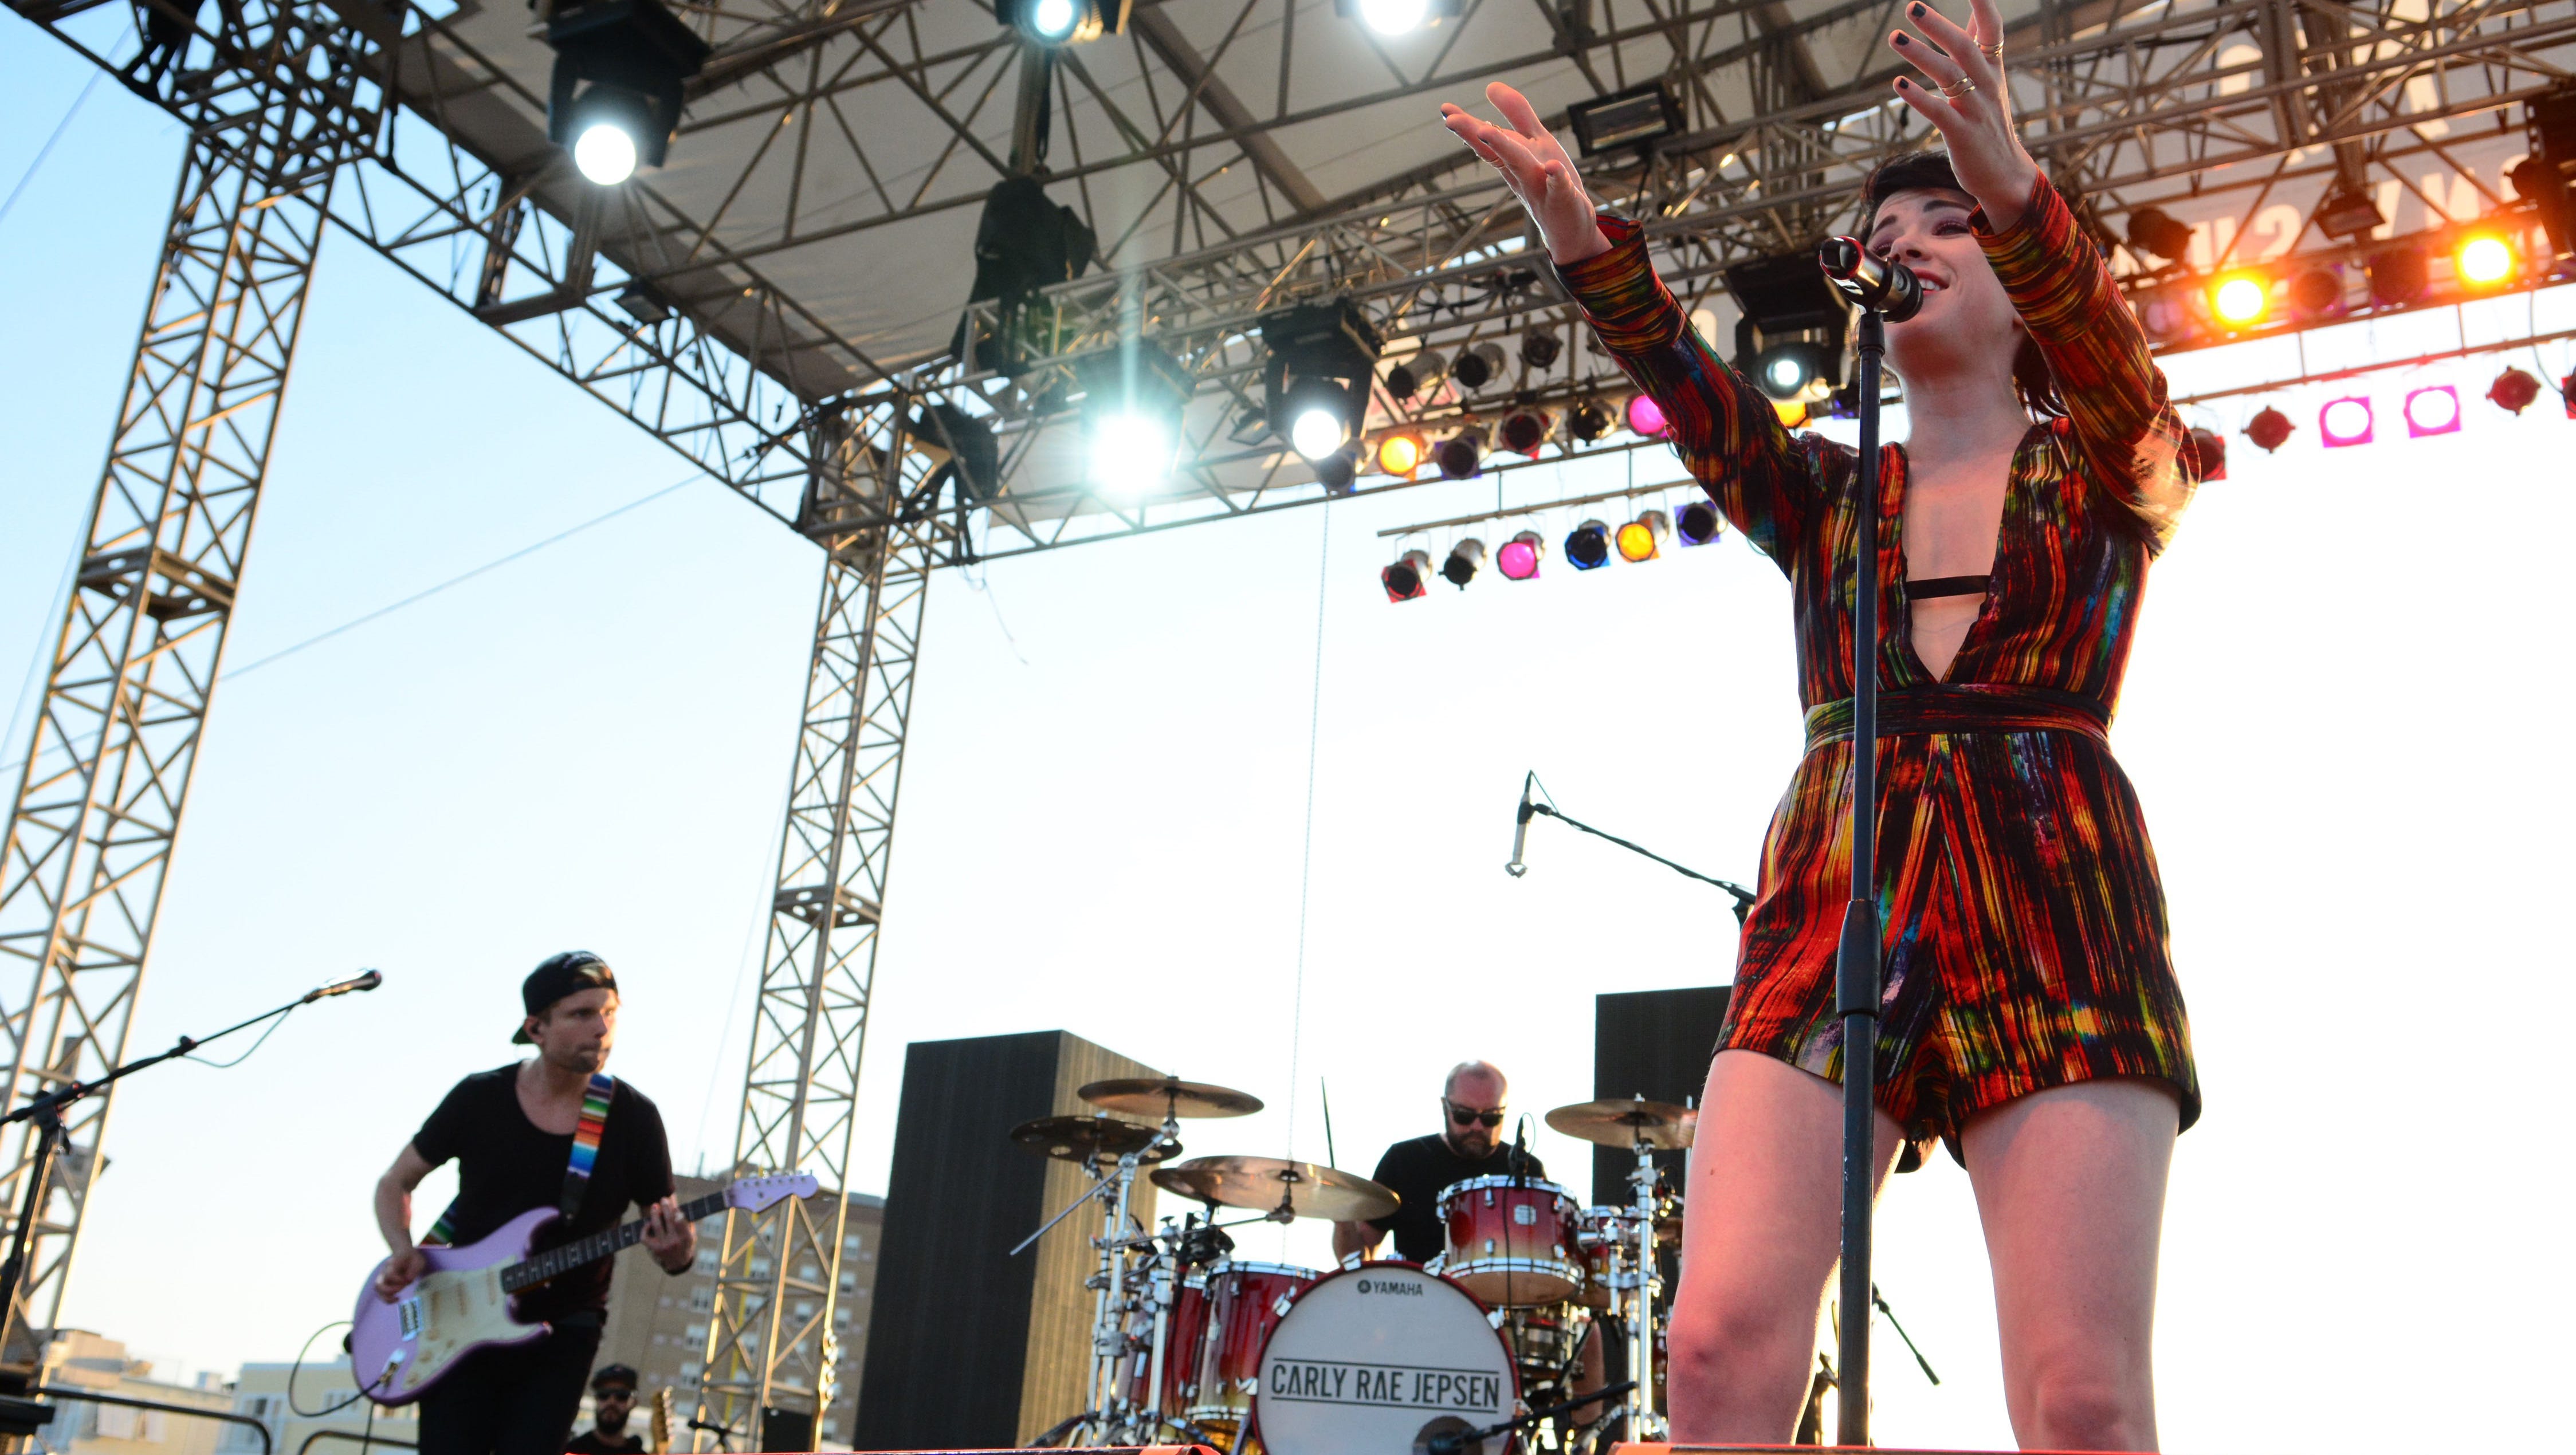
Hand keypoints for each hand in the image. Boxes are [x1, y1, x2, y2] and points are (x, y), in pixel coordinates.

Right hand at [374, 1247, 426, 1302]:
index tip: (406, 1280)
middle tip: (401, 1289)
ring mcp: (382, 1276)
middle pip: (378, 1284)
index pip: (390, 1274)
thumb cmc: (412, 1258)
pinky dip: (386, 1298)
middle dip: (389, 1290)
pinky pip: (380, 1293)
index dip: (397, 1280)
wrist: (403, 1252)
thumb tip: (407, 1280)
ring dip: (386, 1297)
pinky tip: (396, 1299)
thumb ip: (414, 1270)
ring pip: (377, 1289)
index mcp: (394, 1263)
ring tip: (397, 1298)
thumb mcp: (418, 1261)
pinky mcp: (383, 1282)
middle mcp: (385, 1270)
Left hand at [641, 1195, 696, 1273]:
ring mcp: (663, 1246)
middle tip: (663, 1199)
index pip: (680, 1222)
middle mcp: (674, 1242)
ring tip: (654, 1206)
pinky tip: (648, 1223)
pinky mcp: (654, 1249)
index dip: (676, 1212)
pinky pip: (645, 1237)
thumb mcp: (691, 1235)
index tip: (674, 1205)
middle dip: (666, 1208)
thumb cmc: (685, 1245)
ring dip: (654, 1214)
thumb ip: (686, 1224)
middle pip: (668, 1220)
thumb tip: (678, 1208)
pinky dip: (645, 1229)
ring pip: (656, 1226)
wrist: (678, 1263)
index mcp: (686, 1237)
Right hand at [1440, 83, 1611, 265]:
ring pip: (1520, 166)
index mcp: (1511, 159)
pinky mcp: (1563, 199)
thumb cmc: (1547, 182)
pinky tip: (1552, 167)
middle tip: (1451, 121)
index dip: (1466, 126)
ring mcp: (1539, 187)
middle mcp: (1520, 173)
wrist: (1570, 228)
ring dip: (1504, 148)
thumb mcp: (1534, 141)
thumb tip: (1489, 85)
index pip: (1485, 141)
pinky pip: (1559, 187)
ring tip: (1487, 130)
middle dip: (1476, 135)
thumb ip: (1515, 113)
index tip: (1445, 110)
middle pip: (1496, 152)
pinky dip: (1555, 178)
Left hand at [1886, 0, 2042, 228]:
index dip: (1982, 5)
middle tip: (1912, 6)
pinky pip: (1939, 112)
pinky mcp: (1962, 135)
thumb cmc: (1989, 122)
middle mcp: (1988, 84)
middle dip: (1938, 25)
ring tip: (1896, 37)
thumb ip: (1979, 49)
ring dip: (1920, 54)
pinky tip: (1898, 83)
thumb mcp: (1988, 82)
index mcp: (1993, 69)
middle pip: (1964, 47)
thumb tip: (1973, 14)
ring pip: (1949, 75)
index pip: (1992, 30)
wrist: (2004, 174)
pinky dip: (1919, 97)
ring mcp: (1976, 109)